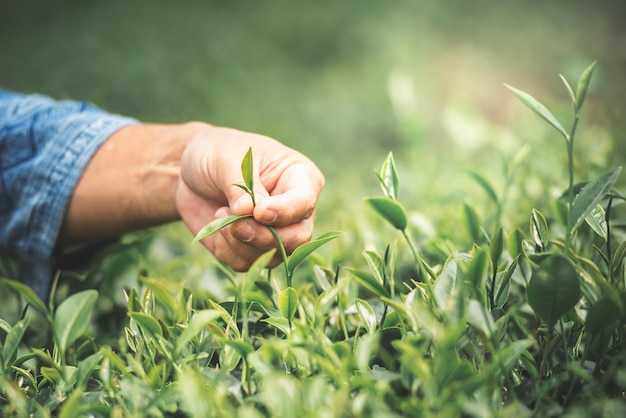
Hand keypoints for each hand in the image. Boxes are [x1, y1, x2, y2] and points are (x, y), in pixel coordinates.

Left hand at [176, 123, 324, 270]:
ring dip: (239, 242)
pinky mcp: (253, 250)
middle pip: (297, 238)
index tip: (259, 212)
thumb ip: (241, 185)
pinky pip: (246, 263)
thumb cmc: (217, 152)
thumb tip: (248, 212)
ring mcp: (277, 233)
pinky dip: (227, 249)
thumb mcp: (226, 158)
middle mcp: (295, 210)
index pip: (304, 202)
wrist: (191, 173)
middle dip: (264, 237)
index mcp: (300, 178)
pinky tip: (217, 226)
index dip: (284, 211)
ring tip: (220, 214)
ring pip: (272, 255)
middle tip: (235, 225)